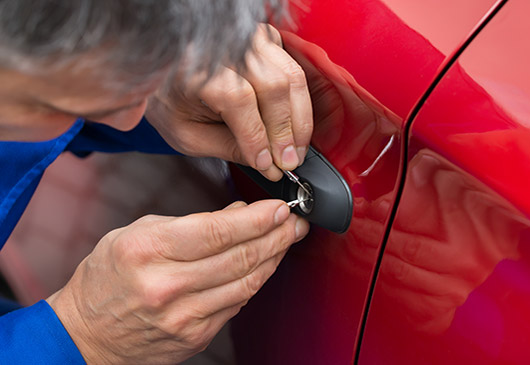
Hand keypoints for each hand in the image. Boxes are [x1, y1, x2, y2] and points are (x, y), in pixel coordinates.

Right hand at [47, 200, 308, 363]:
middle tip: (294, 220)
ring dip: (274, 257)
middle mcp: (167, 286)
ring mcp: (184, 316)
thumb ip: (191, 223)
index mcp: (148, 251)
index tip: (279, 206)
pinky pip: (238, 303)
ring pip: (247, 282)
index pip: (218, 231)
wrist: (87, 334)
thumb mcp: (138, 233)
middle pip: (240, 256)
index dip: (257, 218)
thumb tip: (238, 213)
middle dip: (276, 235)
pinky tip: (265, 264)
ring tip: (288, 238)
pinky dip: (256, 280)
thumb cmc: (107, 278)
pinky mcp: (196, 335)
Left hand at [146, 24, 312, 180]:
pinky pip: (294, 70)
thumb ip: (228, 148)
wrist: (166, 68)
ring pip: (291, 76)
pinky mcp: (265, 41)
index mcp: (197, 67)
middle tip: (288, 161)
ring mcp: (249, 38)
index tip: (267, 163)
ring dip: (300, 118)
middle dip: (286, 130)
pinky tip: (293, 125)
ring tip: (296, 149)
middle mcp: (226, 46)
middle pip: (273, 85)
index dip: (257, 136)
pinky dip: (299, 101)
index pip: (239, 100)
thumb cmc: (171, 100)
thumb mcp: (188, 134)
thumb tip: (268, 165)